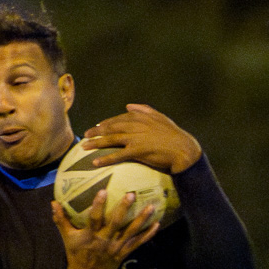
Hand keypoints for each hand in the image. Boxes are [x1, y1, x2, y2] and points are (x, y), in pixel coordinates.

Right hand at [51, 189, 158, 268]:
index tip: (103, 190)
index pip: (94, 218)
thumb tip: (53, 202)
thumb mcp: (66, 237)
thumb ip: (61, 219)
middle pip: (115, 223)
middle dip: (123, 208)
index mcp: (90, 236)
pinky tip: (157, 224)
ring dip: (141, 220)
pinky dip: (148, 234)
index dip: (98, 205)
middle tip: (131, 194)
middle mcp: (104, 241)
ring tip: (151, 207)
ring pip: (131, 232)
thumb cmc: (76, 254)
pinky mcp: (124, 253)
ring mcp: (116, 248)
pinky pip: (138, 243)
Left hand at [82, 104, 202, 173]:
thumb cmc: (174, 135)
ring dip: (96, 143)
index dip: (105, 123)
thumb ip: (144, 109)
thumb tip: (129, 106)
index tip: (97, 127)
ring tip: (84, 147)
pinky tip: (95, 162)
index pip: (118, 119)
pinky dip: (105, 158)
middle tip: (85, 136)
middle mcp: (135, 126)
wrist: (183, 149)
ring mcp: (135, 138)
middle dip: (96, 132)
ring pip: (111, 140)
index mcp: (139, 117)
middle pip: (110, 128)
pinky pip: (118, 155)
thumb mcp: (160, 117)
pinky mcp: (137, 151)